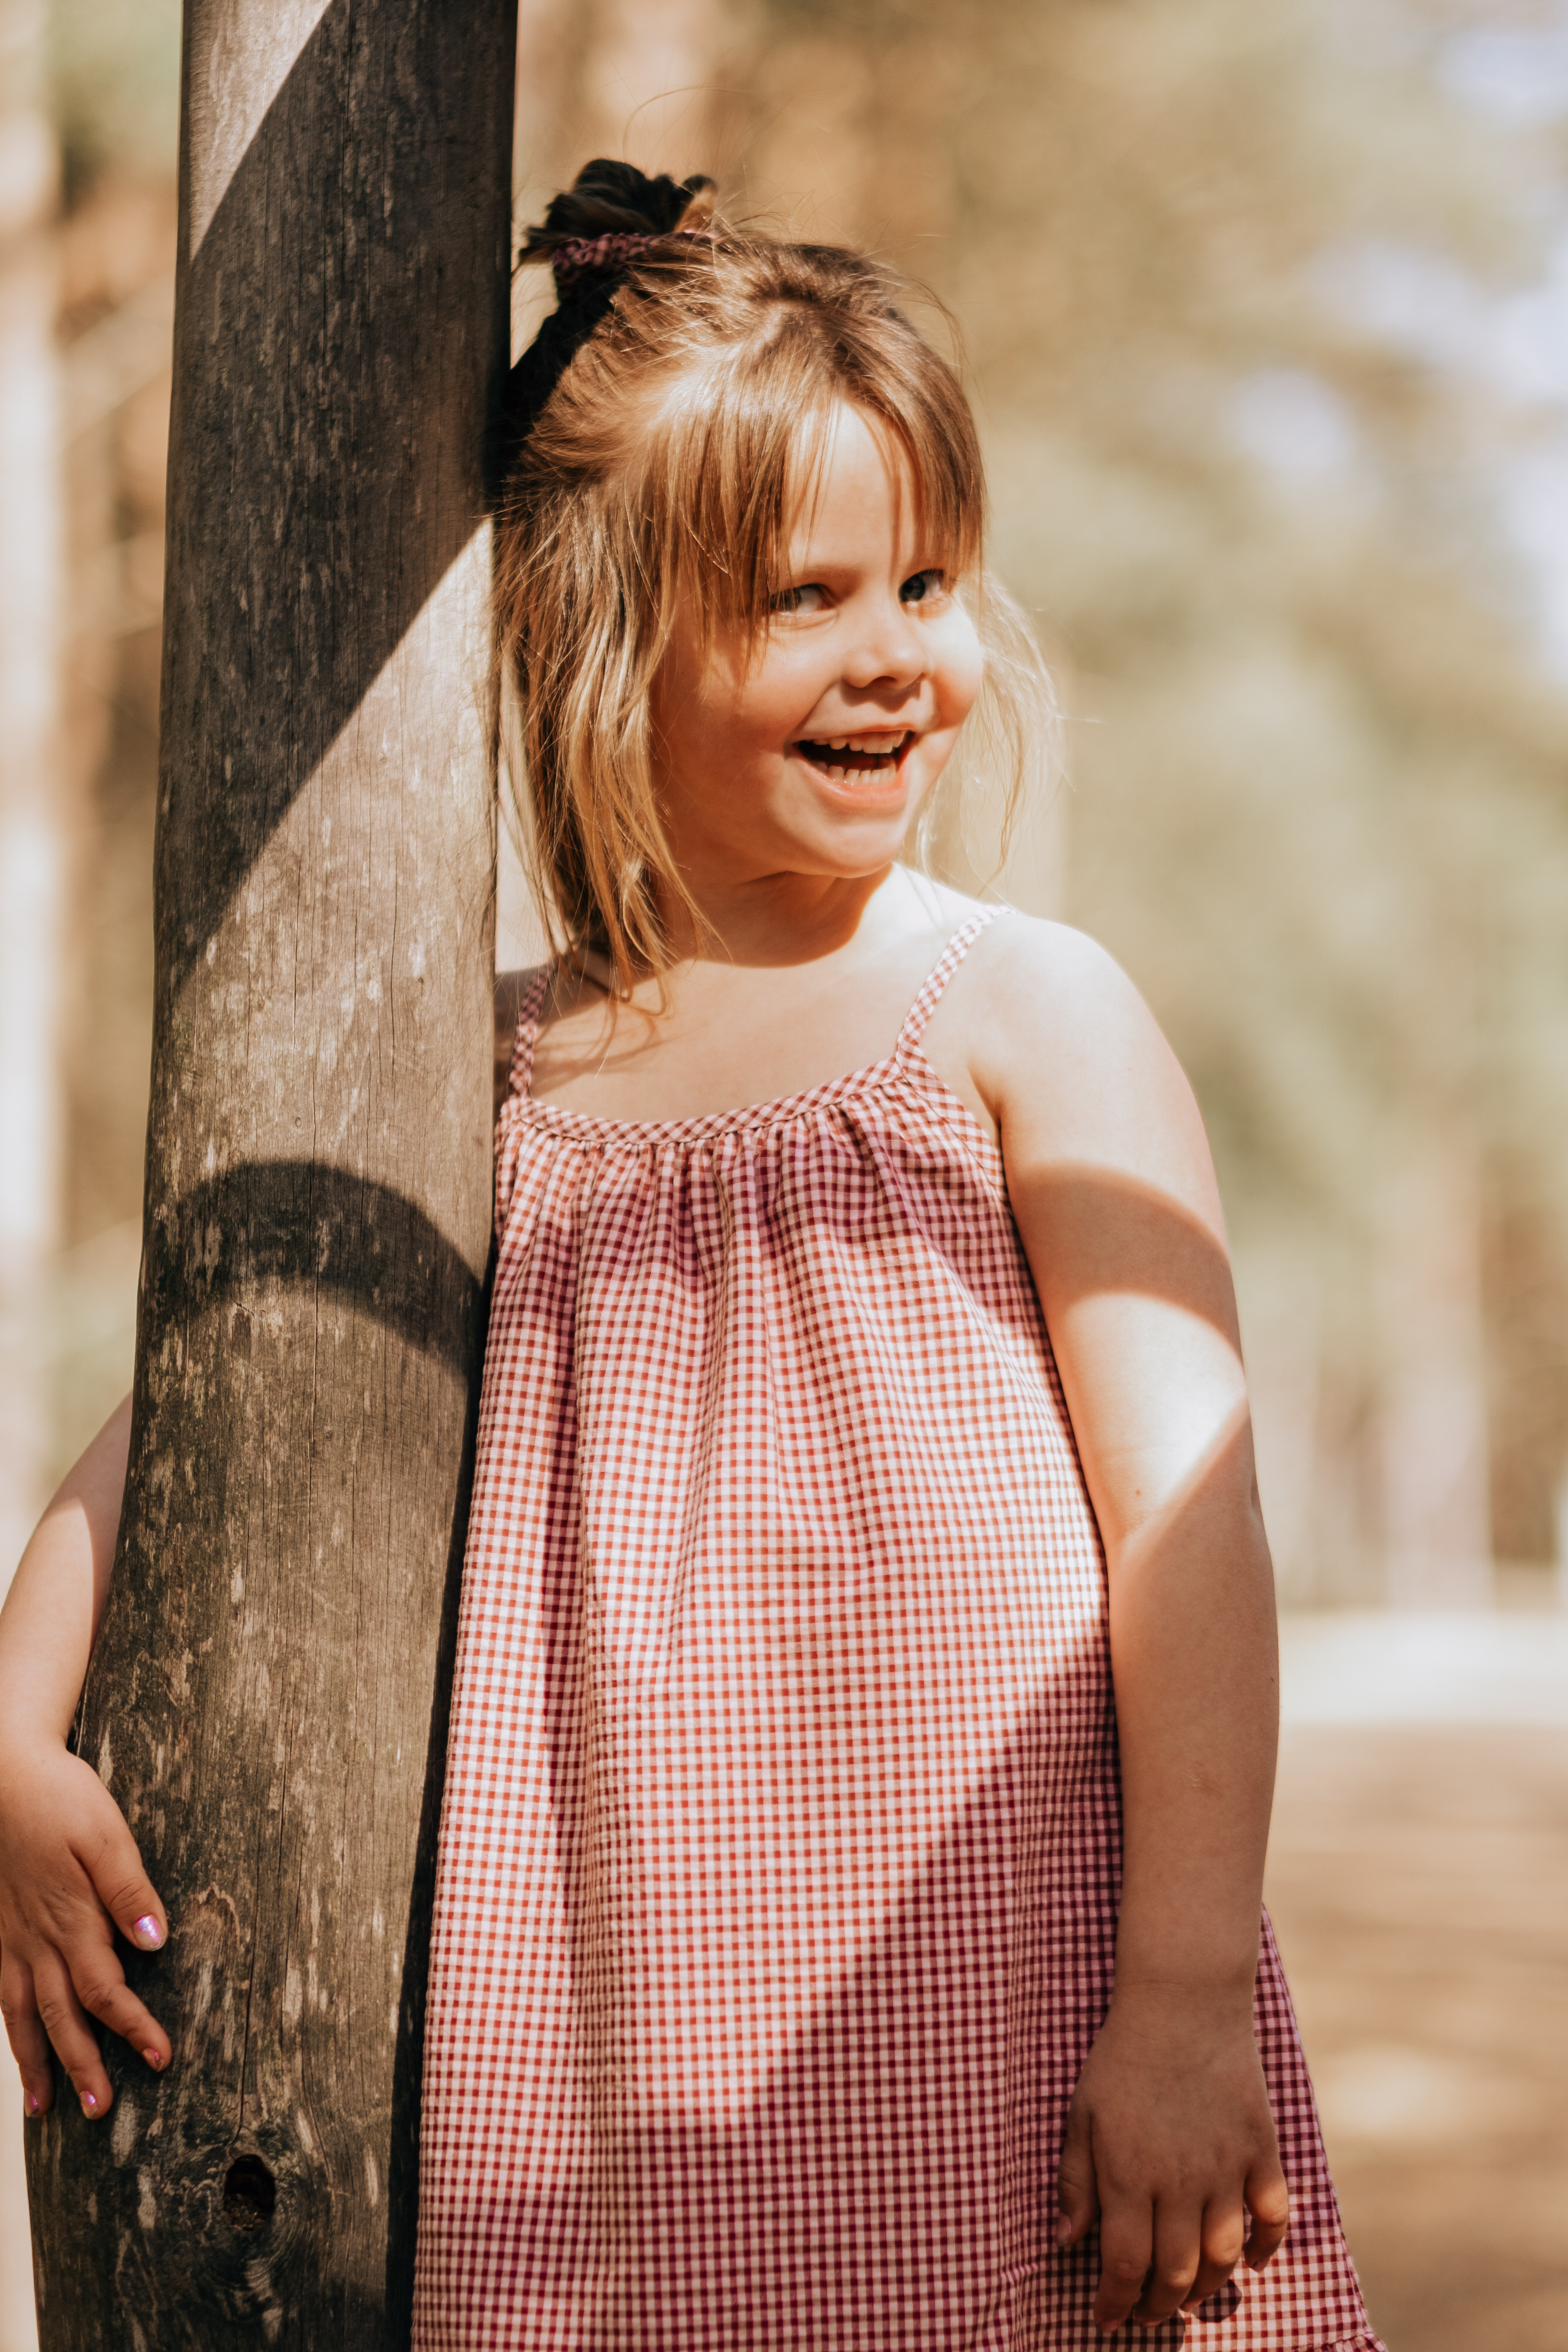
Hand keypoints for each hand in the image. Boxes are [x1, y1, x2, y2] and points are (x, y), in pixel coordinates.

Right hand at [0, 1739, 170, 2119]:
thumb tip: (154, 1941)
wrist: (1, 1774)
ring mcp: (9, 1939)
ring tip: (45, 2107)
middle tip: (99, 2112)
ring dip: (36, 2062)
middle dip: (82, 2066)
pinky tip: (14, 2047)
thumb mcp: (104, 1833)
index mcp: (72, 1919)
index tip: (160, 2059)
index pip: (106, 1990)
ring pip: (22, 2016)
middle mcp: (37, 1940)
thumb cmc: (59, 1797)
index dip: (132, 2028)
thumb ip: (129, 1889)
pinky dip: (8, 2029)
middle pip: (61, 2017)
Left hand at [1055, 1987, 1288, 2332]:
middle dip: (1157, 2306)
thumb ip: (1076, 2181)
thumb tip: (1066, 2243)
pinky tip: (1250, 2261)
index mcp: (1129, 2175)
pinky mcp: (1260, 2148)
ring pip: (1224, 2256)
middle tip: (1146, 2313)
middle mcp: (1180, 2182)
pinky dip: (1265, 2246)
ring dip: (1207, 2289)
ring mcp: (1226, 2167)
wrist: (1183, 2003)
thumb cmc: (1122, 2057)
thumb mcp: (1082, 2114)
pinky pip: (1272, 2215)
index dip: (1115, 2303)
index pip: (1124, 2265)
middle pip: (1176, 2272)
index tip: (1106, 2320)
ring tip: (1188, 2298)